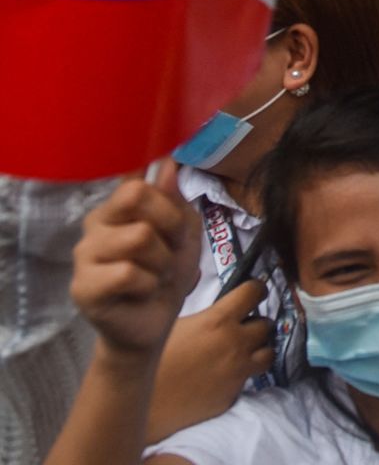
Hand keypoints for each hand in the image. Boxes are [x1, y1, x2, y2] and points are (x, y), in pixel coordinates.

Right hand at [70, 161, 199, 354]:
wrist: (155, 323)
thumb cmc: (168, 272)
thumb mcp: (186, 232)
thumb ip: (175, 199)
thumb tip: (168, 165)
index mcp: (118, 206)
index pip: (138, 180)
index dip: (167, 201)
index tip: (175, 225)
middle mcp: (96, 223)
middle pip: (137, 197)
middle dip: (170, 227)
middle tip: (169, 253)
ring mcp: (84, 254)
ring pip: (138, 236)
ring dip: (162, 261)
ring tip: (155, 275)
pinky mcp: (83, 286)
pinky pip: (128, 272)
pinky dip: (149, 285)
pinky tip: (141, 293)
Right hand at [146, 279, 273, 440]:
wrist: (144, 404)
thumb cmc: (152, 361)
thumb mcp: (173, 323)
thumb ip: (201, 311)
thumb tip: (215, 299)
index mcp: (218, 321)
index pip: (255, 292)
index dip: (255, 289)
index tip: (253, 291)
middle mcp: (235, 344)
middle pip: (266, 324)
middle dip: (255, 322)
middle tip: (241, 326)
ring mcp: (238, 371)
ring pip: (268, 353)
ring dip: (258, 349)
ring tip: (241, 350)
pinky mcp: (234, 395)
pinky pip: (248, 378)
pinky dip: (242, 373)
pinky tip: (222, 374)